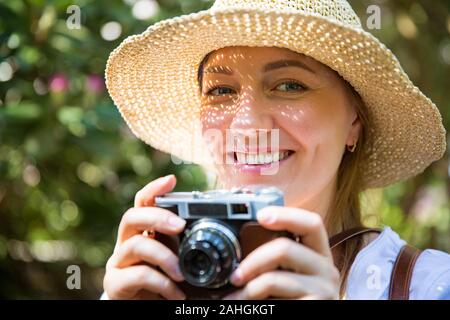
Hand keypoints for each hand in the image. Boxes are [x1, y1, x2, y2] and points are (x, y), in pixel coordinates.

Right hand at [103, 175, 186, 299]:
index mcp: (143, 233)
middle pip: (132, 217)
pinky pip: (138, 275)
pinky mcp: (115, 284)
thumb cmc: (166, 283)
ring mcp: (118, 263)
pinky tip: (176, 294)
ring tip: (182, 274)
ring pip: (135, 246)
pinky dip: (162, 284)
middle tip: (180, 225)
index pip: (142, 203)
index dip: (153, 189)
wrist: (146, 311)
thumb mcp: (178, 260)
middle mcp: (126, 243)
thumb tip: (217, 228)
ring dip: (164, 257)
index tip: (171, 179)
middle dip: (157, 217)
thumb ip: (186, 245)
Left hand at [222, 206, 339, 299]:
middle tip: (235, 275)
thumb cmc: (291, 297)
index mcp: (319, 254)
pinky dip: (255, 303)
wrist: (299, 319)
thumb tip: (241, 242)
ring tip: (234, 297)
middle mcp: (327, 270)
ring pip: (274, 278)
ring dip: (248, 289)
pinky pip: (275, 299)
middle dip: (252, 260)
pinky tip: (248, 306)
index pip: (312, 223)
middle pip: (285, 248)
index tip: (260, 215)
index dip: (286, 215)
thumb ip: (277, 256)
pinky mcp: (315, 307)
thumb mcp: (290, 272)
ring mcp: (323, 291)